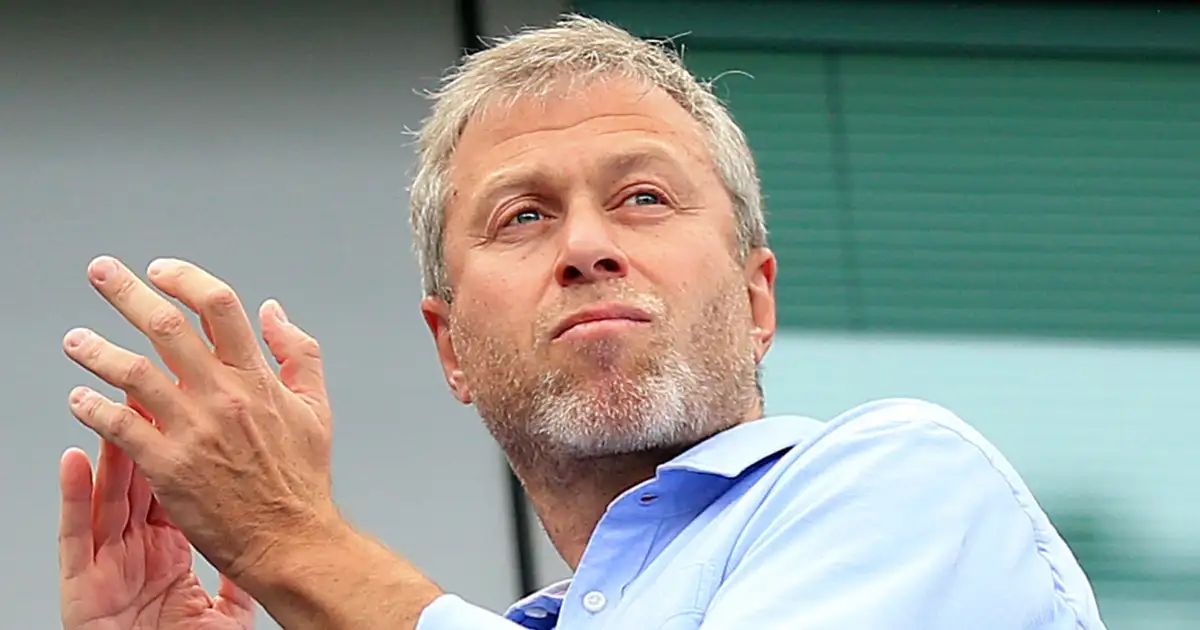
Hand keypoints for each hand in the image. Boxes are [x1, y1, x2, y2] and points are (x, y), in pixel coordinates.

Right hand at [59, 428, 254, 629]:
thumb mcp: (227, 614)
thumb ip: (239, 580)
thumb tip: (262, 554)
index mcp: (169, 556)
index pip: (170, 492)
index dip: (174, 454)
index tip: (183, 418)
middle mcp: (136, 554)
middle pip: (136, 485)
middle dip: (141, 441)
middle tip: (147, 399)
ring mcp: (108, 567)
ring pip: (106, 498)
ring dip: (110, 456)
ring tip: (115, 412)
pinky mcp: (82, 586)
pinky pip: (74, 535)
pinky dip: (73, 497)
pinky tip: (75, 461)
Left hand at [61, 255, 339, 587]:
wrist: (291, 538)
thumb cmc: (302, 478)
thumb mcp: (316, 406)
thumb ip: (298, 352)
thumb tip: (273, 311)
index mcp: (257, 377)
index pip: (218, 305)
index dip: (184, 279)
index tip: (161, 270)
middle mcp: (223, 396)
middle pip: (165, 325)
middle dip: (126, 291)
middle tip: (100, 272)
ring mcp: (193, 430)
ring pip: (132, 373)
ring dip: (96, 350)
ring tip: (74, 339)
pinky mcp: (169, 467)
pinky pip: (119, 427)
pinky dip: (93, 407)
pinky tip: (79, 398)